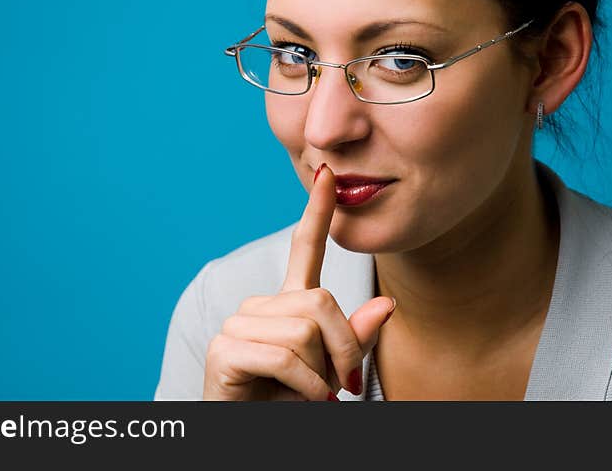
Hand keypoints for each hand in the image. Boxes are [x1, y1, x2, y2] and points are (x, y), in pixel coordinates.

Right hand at [203, 164, 396, 399]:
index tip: (328, 174)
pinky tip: (299, 400)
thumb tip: (387, 306)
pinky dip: (305, 387)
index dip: (318, 212)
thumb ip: (354, 339)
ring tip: (309, 395)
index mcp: (287, 304)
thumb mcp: (332, 371)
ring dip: (320, 374)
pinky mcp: (224, 349)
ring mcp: (238, 324)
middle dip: (341, 348)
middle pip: (319, 302)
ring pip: (304, 330)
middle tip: (338, 385)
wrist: (251, 437)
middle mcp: (260, 306)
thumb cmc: (291, 403)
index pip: (304, 248)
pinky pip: (284, 357)